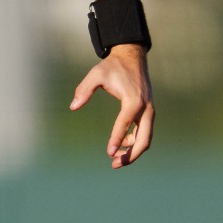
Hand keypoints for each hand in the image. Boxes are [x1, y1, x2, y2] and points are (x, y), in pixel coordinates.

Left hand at [69, 43, 153, 168]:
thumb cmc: (113, 66)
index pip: (124, 124)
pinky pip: (144, 132)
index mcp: (133, 100)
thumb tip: (73, 106)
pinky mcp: (148, 112)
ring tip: (115, 160)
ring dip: (132, 151)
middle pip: (144, 140)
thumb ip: (84, 89)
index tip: (108, 153)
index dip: (116, 140)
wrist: (132, 57)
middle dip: (131, 155)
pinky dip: (134, 141)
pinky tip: (121, 145)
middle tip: (114, 164)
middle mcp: (145, 108)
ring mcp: (149, 111)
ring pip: (145, 139)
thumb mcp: (96, 74)